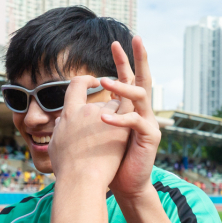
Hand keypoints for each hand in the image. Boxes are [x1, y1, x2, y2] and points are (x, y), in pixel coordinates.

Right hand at [49, 76, 128, 186]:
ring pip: (116, 106)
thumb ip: (59, 130)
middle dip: (105, 111)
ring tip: (115, 135)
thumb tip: (60, 122)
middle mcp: (86, 111)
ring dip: (118, 116)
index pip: (76, 85)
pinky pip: (128, 115)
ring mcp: (104, 118)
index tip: (95, 82)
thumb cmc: (66, 168)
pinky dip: (129, 119)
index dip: (86, 80)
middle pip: (100, 100)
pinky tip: (128, 129)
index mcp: (69, 113)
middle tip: (106, 127)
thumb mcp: (55, 146)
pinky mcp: (120, 128)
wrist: (81, 180)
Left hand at [100, 37, 161, 203]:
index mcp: (131, 107)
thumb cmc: (110, 159)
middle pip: (143, 78)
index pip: (128, 78)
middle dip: (139, 58)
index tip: (115, 43)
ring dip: (121, 86)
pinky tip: (103, 118)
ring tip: (104, 81)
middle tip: (135, 38)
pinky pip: (135, 122)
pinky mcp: (150, 136)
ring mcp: (148, 122)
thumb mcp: (98, 132)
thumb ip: (92, 117)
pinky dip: (118, 120)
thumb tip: (72, 105)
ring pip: (140, 96)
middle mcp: (143, 110)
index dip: (123, 61)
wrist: (125, 184)